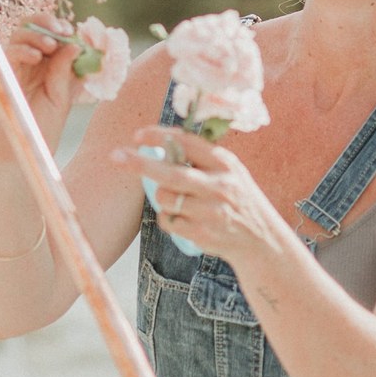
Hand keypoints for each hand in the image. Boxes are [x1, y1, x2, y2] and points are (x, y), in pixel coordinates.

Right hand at [0, 12, 87, 159]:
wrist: (24, 149)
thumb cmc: (44, 125)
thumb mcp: (61, 97)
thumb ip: (64, 71)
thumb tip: (75, 44)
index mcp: (48, 64)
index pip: (52, 34)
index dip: (61, 28)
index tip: (73, 31)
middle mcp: (31, 62)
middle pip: (33, 27)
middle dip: (47, 22)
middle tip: (62, 30)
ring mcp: (15, 67)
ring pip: (19, 35)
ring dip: (36, 34)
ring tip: (50, 45)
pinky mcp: (1, 75)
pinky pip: (8, 53)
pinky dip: (22, 50)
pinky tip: (35, 57)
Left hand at [113, 126, 280, 262]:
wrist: (261, 241)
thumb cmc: (237, 201)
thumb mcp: (230, 174)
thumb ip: (201, 161)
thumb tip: (159, 145)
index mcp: (225, 163)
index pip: (187, 142)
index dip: (159, 136)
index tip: (138, 135)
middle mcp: (220, 186)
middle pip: (170, 173)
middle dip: (139, 163)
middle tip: (115, 155)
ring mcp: (211, 211)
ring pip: (166, 199)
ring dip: (162, 199)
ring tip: (180, 202)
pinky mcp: (203, 234)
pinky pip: (169, 221)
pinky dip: (169, 220)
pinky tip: (185, 220)